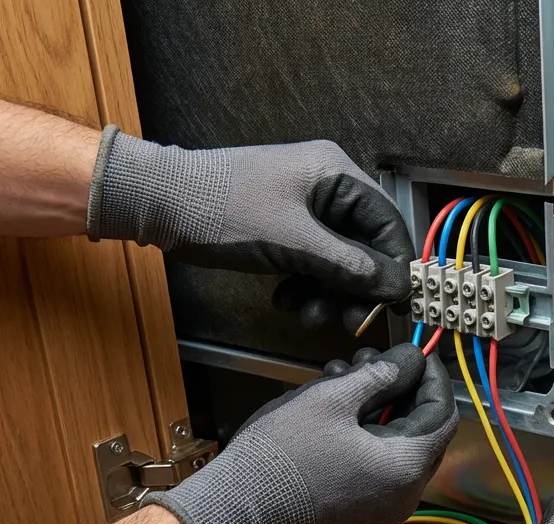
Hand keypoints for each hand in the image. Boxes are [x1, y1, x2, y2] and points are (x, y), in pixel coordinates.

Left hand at [86, 126, 412, 330]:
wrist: (157, 202)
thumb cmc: (221, 209)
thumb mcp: (292, 242)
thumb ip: (349, 266)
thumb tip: (395, 286)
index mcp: (335, 173)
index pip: (387, 221)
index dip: (395, 264)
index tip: (396, 301)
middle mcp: (326, 186)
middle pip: (364, 245)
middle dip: (355, 286)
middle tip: (350, 320)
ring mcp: (304, 207)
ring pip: (337, 259)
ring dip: (329, 293)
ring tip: (310, 315)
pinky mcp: (284, 227)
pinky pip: (312, 262)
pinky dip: (306, 285)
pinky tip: (288, 301)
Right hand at [147, 344, 457, 523]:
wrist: (234, 513)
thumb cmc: (281, 454)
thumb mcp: (331, 399)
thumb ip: (380, 375)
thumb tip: (409, 359)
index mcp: (405, 469)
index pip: (443, 414)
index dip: (433, 379)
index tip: (416, 355)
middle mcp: (404, 499)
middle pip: (421, 435)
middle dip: (400, 394)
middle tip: (371, 364)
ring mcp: (382, 514)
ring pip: (396, 453)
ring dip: (378, 415)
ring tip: (344, 383)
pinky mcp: (358, 521)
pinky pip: (377, 475)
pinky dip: (366, 443)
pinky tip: (337, 418)